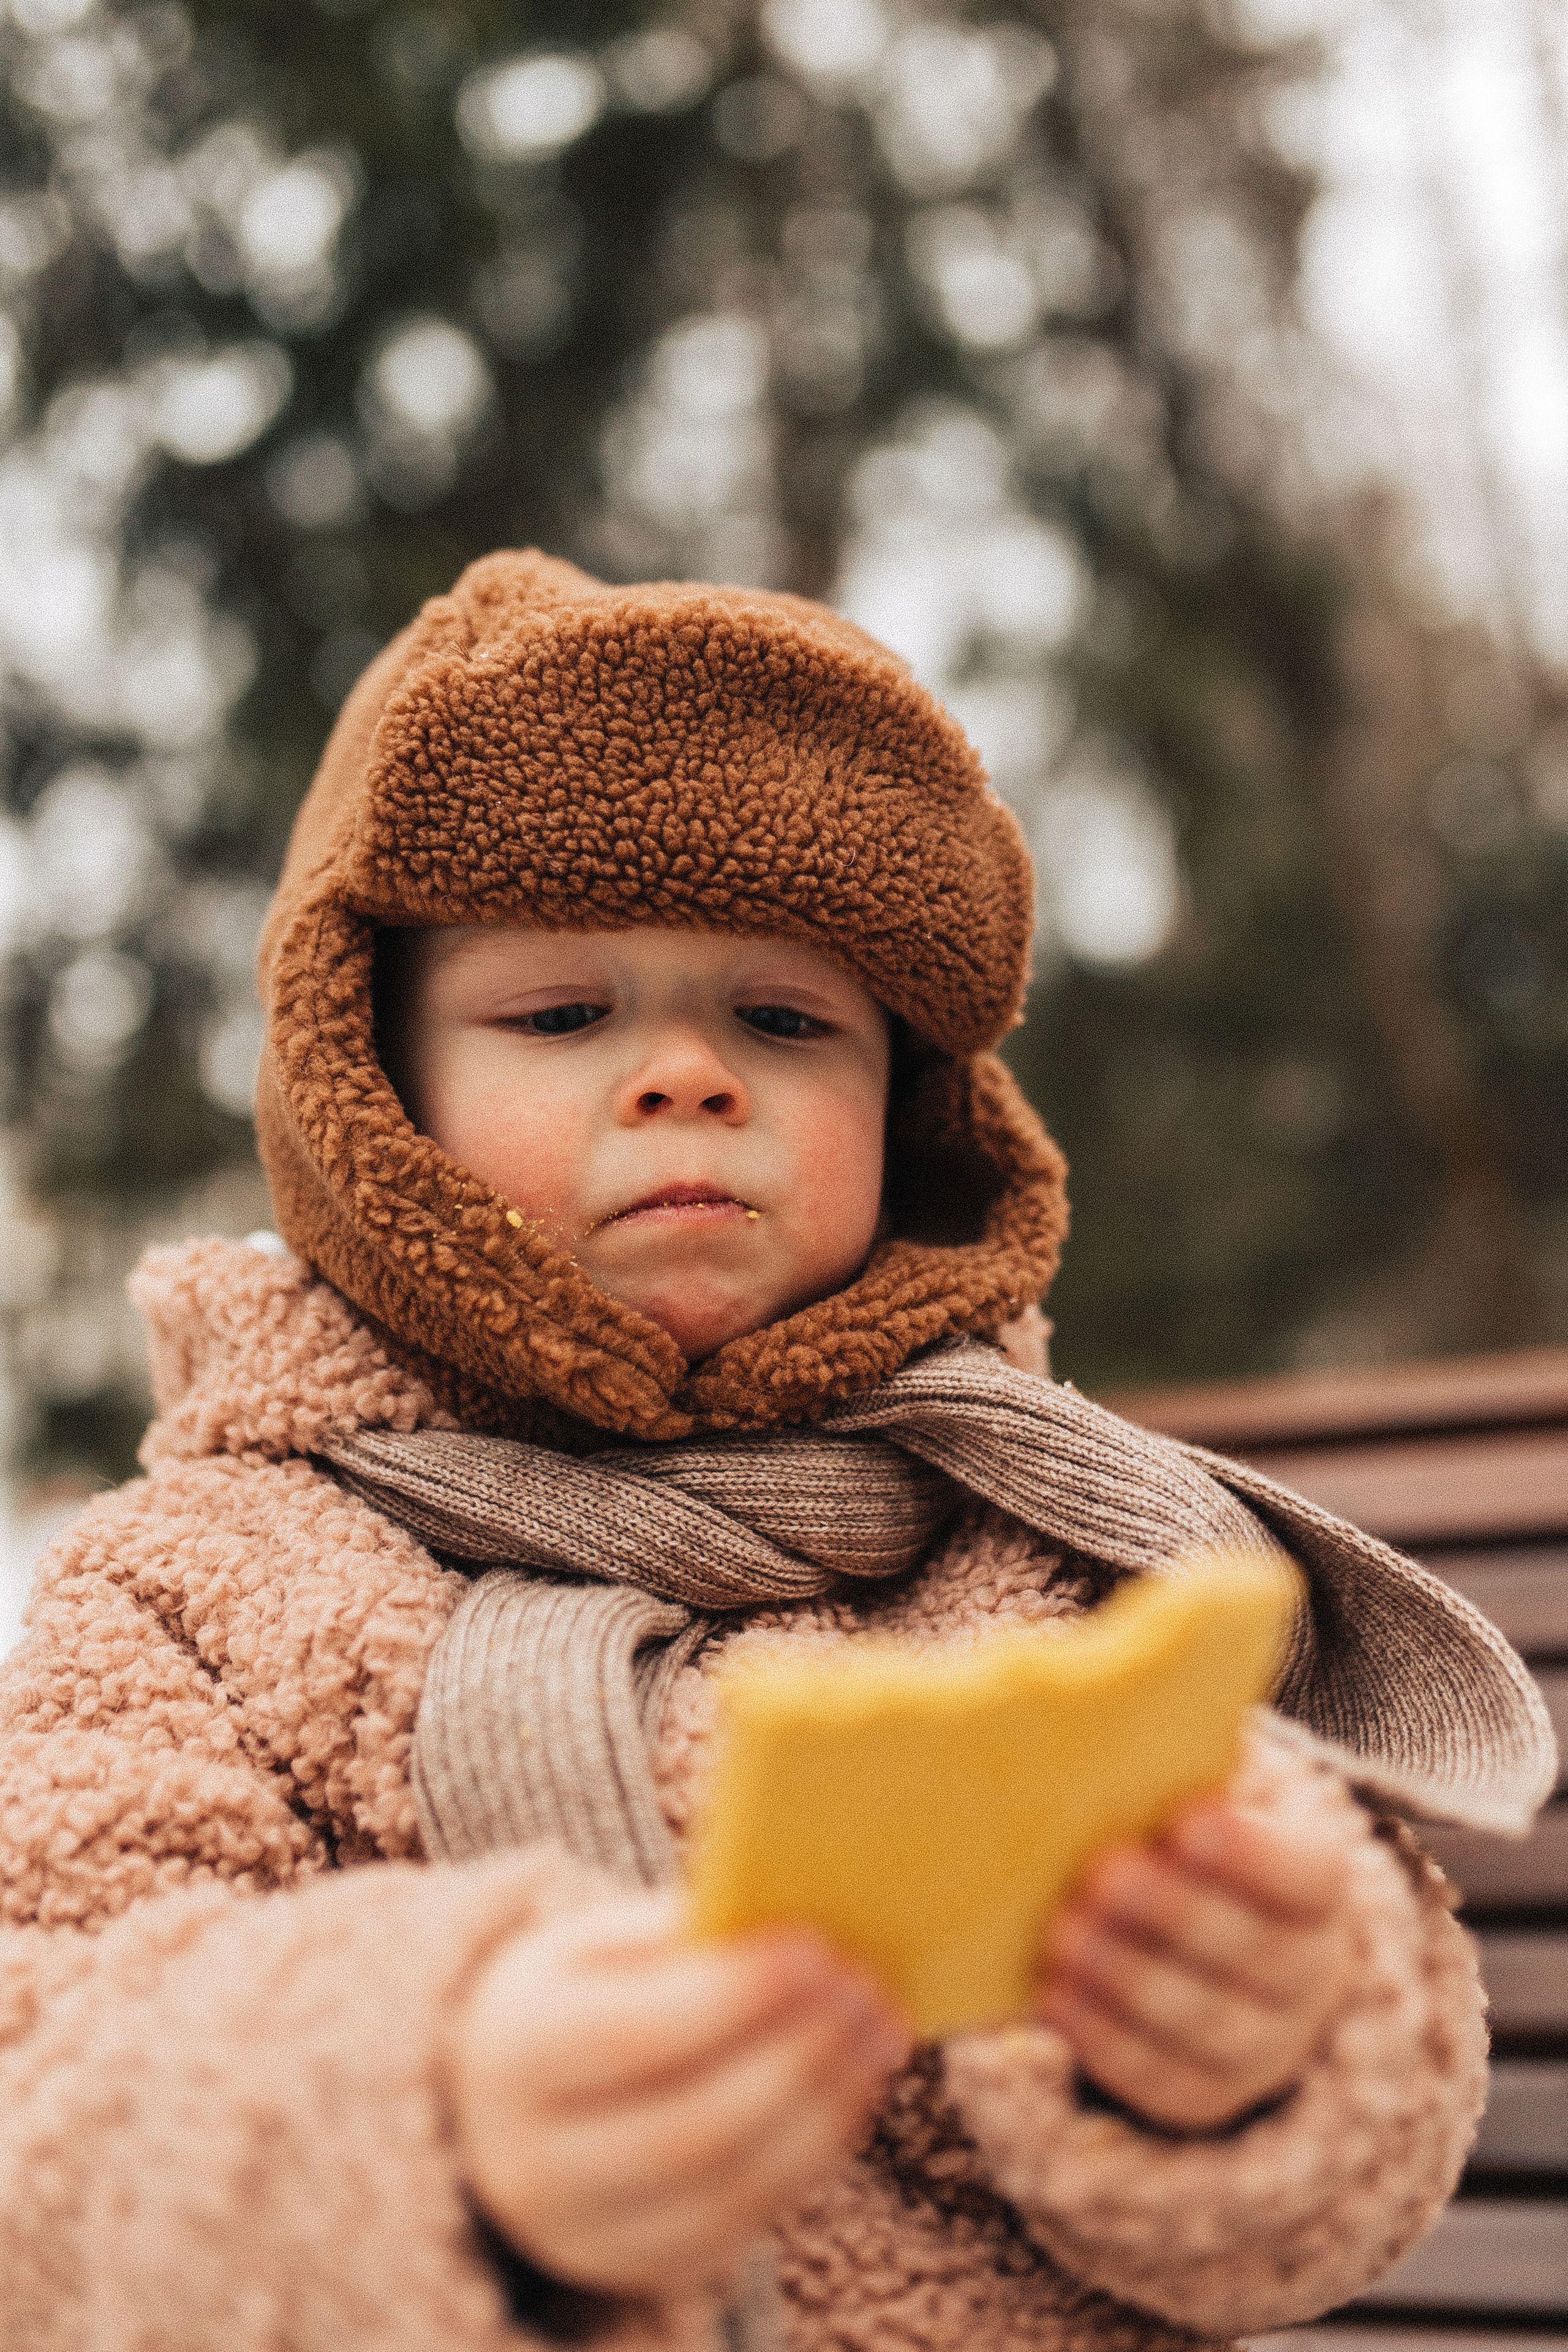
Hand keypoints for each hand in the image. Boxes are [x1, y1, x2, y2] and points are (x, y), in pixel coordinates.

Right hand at [450, 1889, 910, 2301]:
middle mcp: (536, 2162)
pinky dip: (815, 2154)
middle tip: (863, 1988)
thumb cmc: (574, 1996)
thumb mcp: (591, 1943)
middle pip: (691, 2128)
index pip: (633, 2036)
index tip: (816, 1946)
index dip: (734, 1996)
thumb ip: (671, 1930)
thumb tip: (781, 1919)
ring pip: (730, 2188)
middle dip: (795, 2057)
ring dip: (824, 2106)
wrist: (501, 2105)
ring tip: (879, 2030)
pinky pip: (747, 2225)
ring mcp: (588, 2234)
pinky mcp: (645, 2269)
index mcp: (516, 2053)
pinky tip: (854, 2086)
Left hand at [1035, 1796, 1354, 2132]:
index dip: (1254, 1854)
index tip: (1187, 1820)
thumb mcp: (1205, 1807)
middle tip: (1102, 1873)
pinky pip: (1164, 2081)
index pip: (1308, 1876)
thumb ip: (1175, 1779)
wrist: (1222, 1953)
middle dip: (1174, 1913)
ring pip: (1209, 2025)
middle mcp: (1309, 1974)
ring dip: (1130, 1980)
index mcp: (1318, 1890)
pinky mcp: (1211, 2096)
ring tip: (1064, 1936)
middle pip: (1255, 1952)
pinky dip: (1106, 2042)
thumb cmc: (1192, 1854)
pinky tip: (1054, 2000)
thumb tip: (1105, 1727)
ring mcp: (1267, 2046)